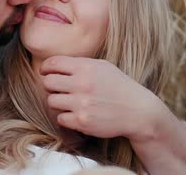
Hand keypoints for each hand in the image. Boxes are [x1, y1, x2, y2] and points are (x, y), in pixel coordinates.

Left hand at [40, 55, 174, 142]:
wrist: (138, 111)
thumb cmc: (120, 87)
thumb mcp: (103, 67)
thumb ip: (80, 63)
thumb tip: (55, 64)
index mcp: (86, 67)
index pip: (53, 63)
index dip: (46, 68)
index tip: (46, 72)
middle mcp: (82, 84)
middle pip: (47, 82)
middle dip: (51, 86)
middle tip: (59, 89)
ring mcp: (82, 103)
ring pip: (51, 101)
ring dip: (58, 102)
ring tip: (69, 102)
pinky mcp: (82, 121)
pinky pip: (60, 118)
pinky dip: (66, 117)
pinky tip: (76, 114)